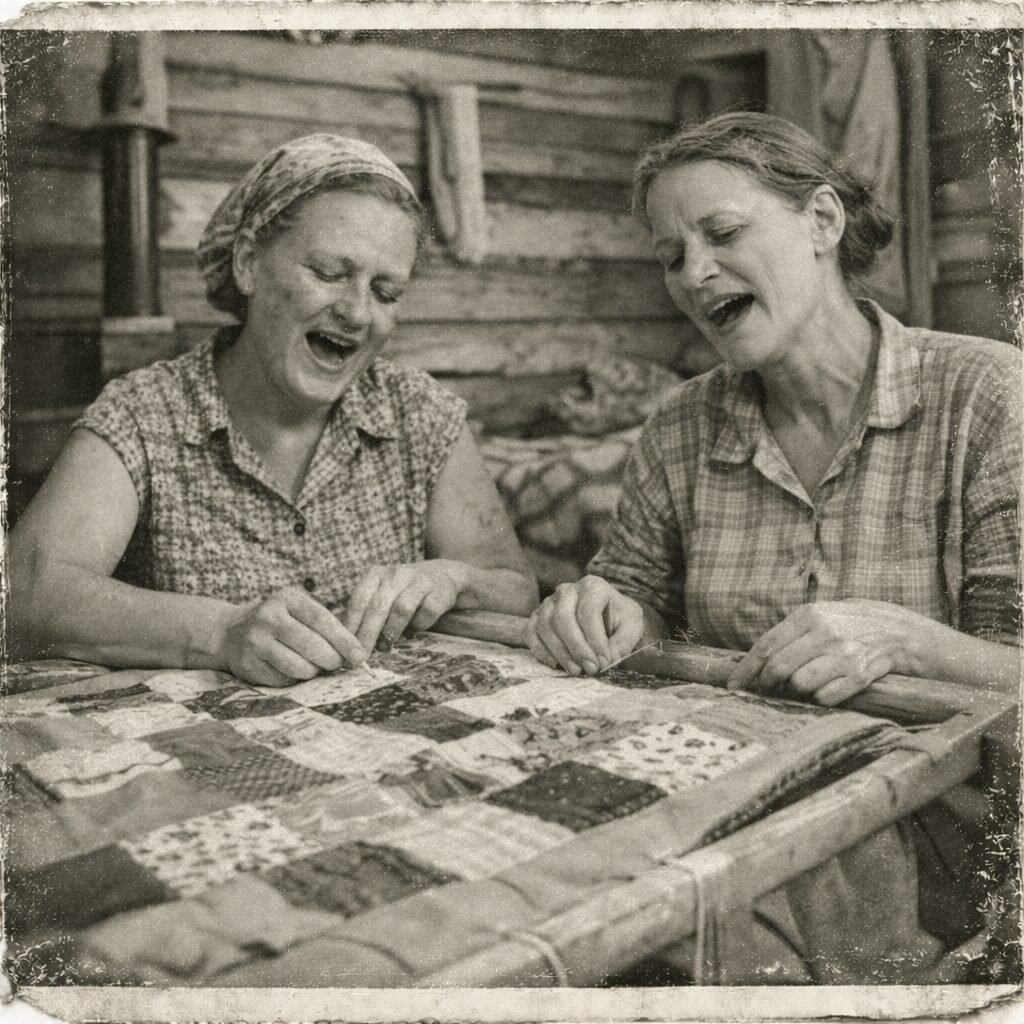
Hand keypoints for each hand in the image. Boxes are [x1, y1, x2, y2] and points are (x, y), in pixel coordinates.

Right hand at [216, 585, 366, 686]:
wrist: (231, 633)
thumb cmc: (280, 623)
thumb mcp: (300, 612)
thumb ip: (327, 626)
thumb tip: (358, 653)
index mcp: (287, 598)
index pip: (322, 619)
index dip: (344, 639)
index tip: (360, 655)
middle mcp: (268, 616)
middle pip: (312, 644)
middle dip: (332, 659)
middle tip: (337, 664)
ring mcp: (255, 640)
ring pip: (299, 666)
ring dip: (313, 671)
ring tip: (314, 666)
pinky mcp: (247, 664)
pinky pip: (284, 679)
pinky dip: (294, 679)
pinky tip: (291, 670)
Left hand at [342, 560, 468, 652]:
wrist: (444, 576)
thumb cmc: (404, 591)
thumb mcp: (383, 594)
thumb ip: (366, 614)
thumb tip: (348, 644)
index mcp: (376, 574)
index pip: (359, 600)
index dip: (352, 625)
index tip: (346, 648)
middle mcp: (396, 574)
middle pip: (378, 606)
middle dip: (368, 634)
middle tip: (361, 656)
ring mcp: (419, 581)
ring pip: (401, 609)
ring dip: (391, 632)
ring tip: (385, 647)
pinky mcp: (439, 591)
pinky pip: (425, 613)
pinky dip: (417, 626)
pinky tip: (412, 634)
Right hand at [525, 575, 644, 674]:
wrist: (606, 618)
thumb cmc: (619, 620)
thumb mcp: (631, 628)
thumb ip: (622, 643)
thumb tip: (606, 661)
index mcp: (593, 586)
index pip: (588, 610)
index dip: (595, 639)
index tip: (604, 662)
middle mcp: (567, 590)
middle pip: (562, 617)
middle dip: (576, 647)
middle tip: (590, 669)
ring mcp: (548, 603)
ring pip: (545, 625)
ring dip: (560, 652)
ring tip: (576, 671)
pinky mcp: (536, 618)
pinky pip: (530, 632)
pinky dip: (540, 650)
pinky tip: (556, 665)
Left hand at [727, 599, 916, 705]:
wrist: (902, 632)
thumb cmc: (852, 624)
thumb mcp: (821, 616)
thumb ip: (791, 634)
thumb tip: (756, 661)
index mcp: (809, 615)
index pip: (766, 646)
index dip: (746, 669)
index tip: (733, 686)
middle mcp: (825, 633)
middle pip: (778, 667)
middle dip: (766, 684)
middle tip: (764, 691)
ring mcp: (844, 655)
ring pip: (800, 684)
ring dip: (797, 691)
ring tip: (805, 684)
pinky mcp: (861, 675)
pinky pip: (826, 697)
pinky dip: (821, 698)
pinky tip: (828, 688)